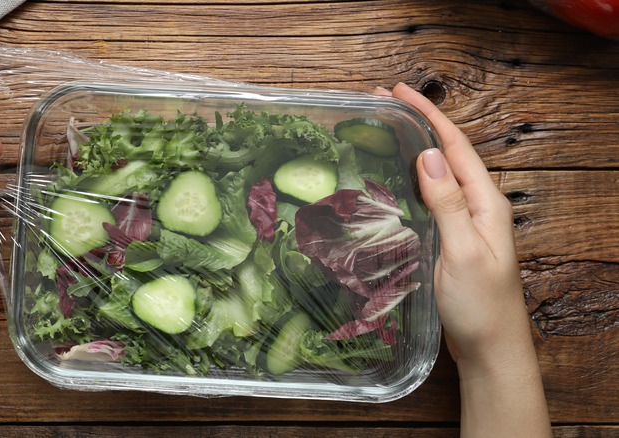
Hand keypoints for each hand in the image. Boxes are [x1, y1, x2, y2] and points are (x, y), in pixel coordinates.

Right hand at [376, 83, 550, 435]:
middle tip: (382, 105)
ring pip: (438, 175)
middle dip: (418, 124)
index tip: (398, 92)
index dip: (428, 115)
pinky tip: (393, 181)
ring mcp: (465, 223)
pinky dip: (411, 180)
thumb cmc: (481, 305)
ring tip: (384, 132)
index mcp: (486, 203)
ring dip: (414, 150)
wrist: (490, 349)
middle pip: (447, 154)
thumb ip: (448, 203)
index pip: (455, 146)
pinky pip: (431, 199)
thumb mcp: (463, 251)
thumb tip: (429, 155)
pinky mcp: (451, 239)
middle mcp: (477, 206)